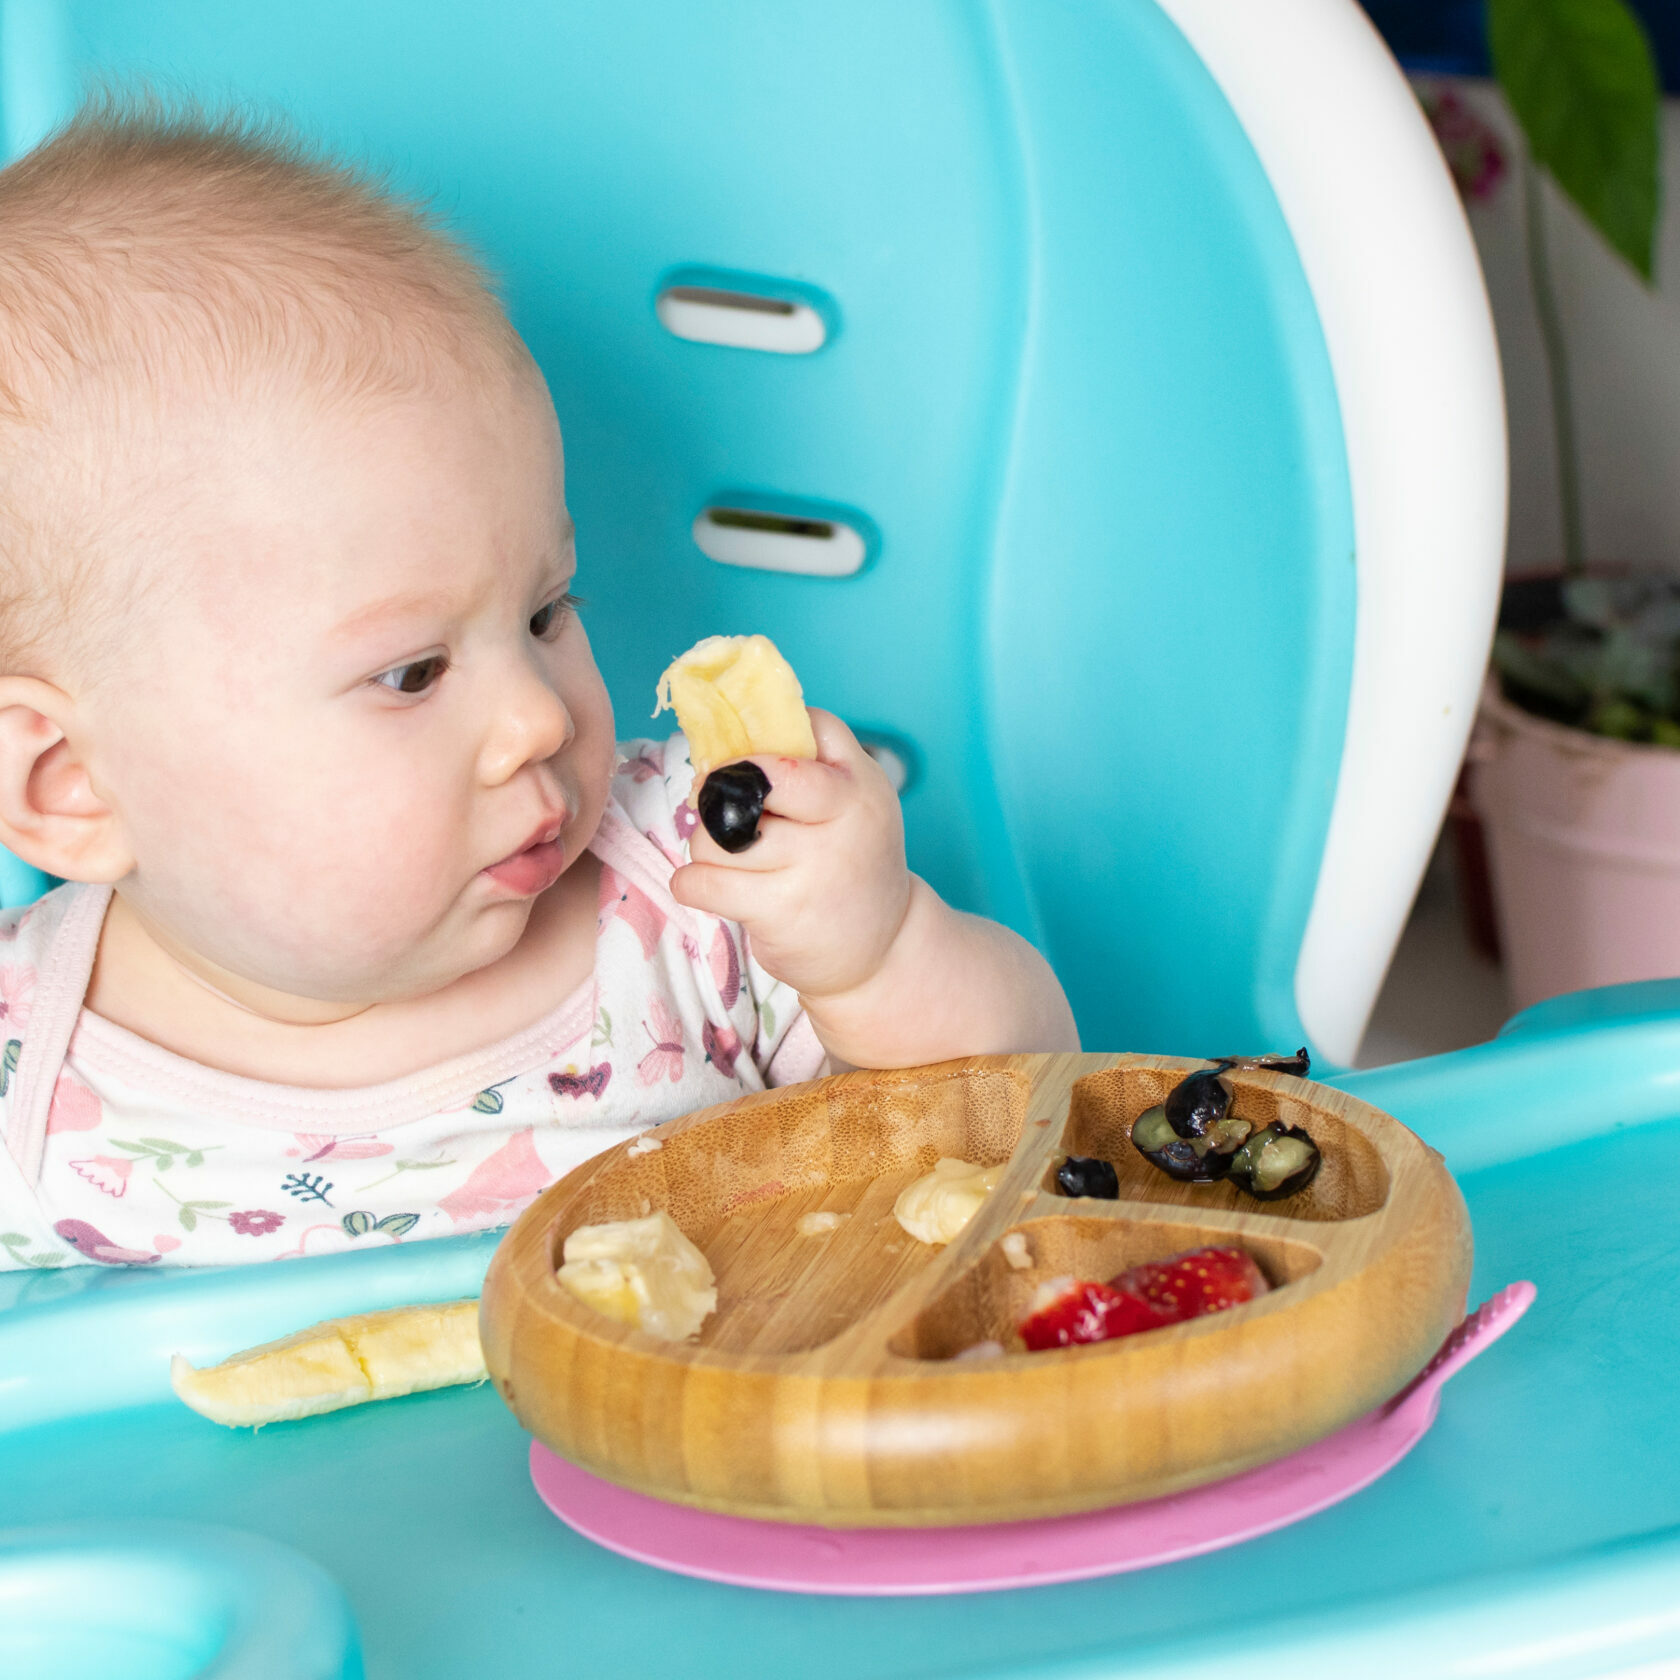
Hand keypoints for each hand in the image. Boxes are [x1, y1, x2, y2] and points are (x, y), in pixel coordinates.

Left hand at [669, 709, 909, 1001]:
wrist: (882, 948)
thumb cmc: (851, 862)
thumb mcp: (855, 802)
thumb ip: (810, 762)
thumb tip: (725, 739)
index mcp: (859, 786)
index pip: (805, 729)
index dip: (758, 748)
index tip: (742, 772)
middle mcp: (842, 822)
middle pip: (748, 782)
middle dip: (719, 794)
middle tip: (724, 815)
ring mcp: (811, 869)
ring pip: (715, 835)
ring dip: (707, 848)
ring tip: (731, 862)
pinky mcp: (779, 912)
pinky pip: (701, 881)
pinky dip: (691, 883)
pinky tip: (711, 888)